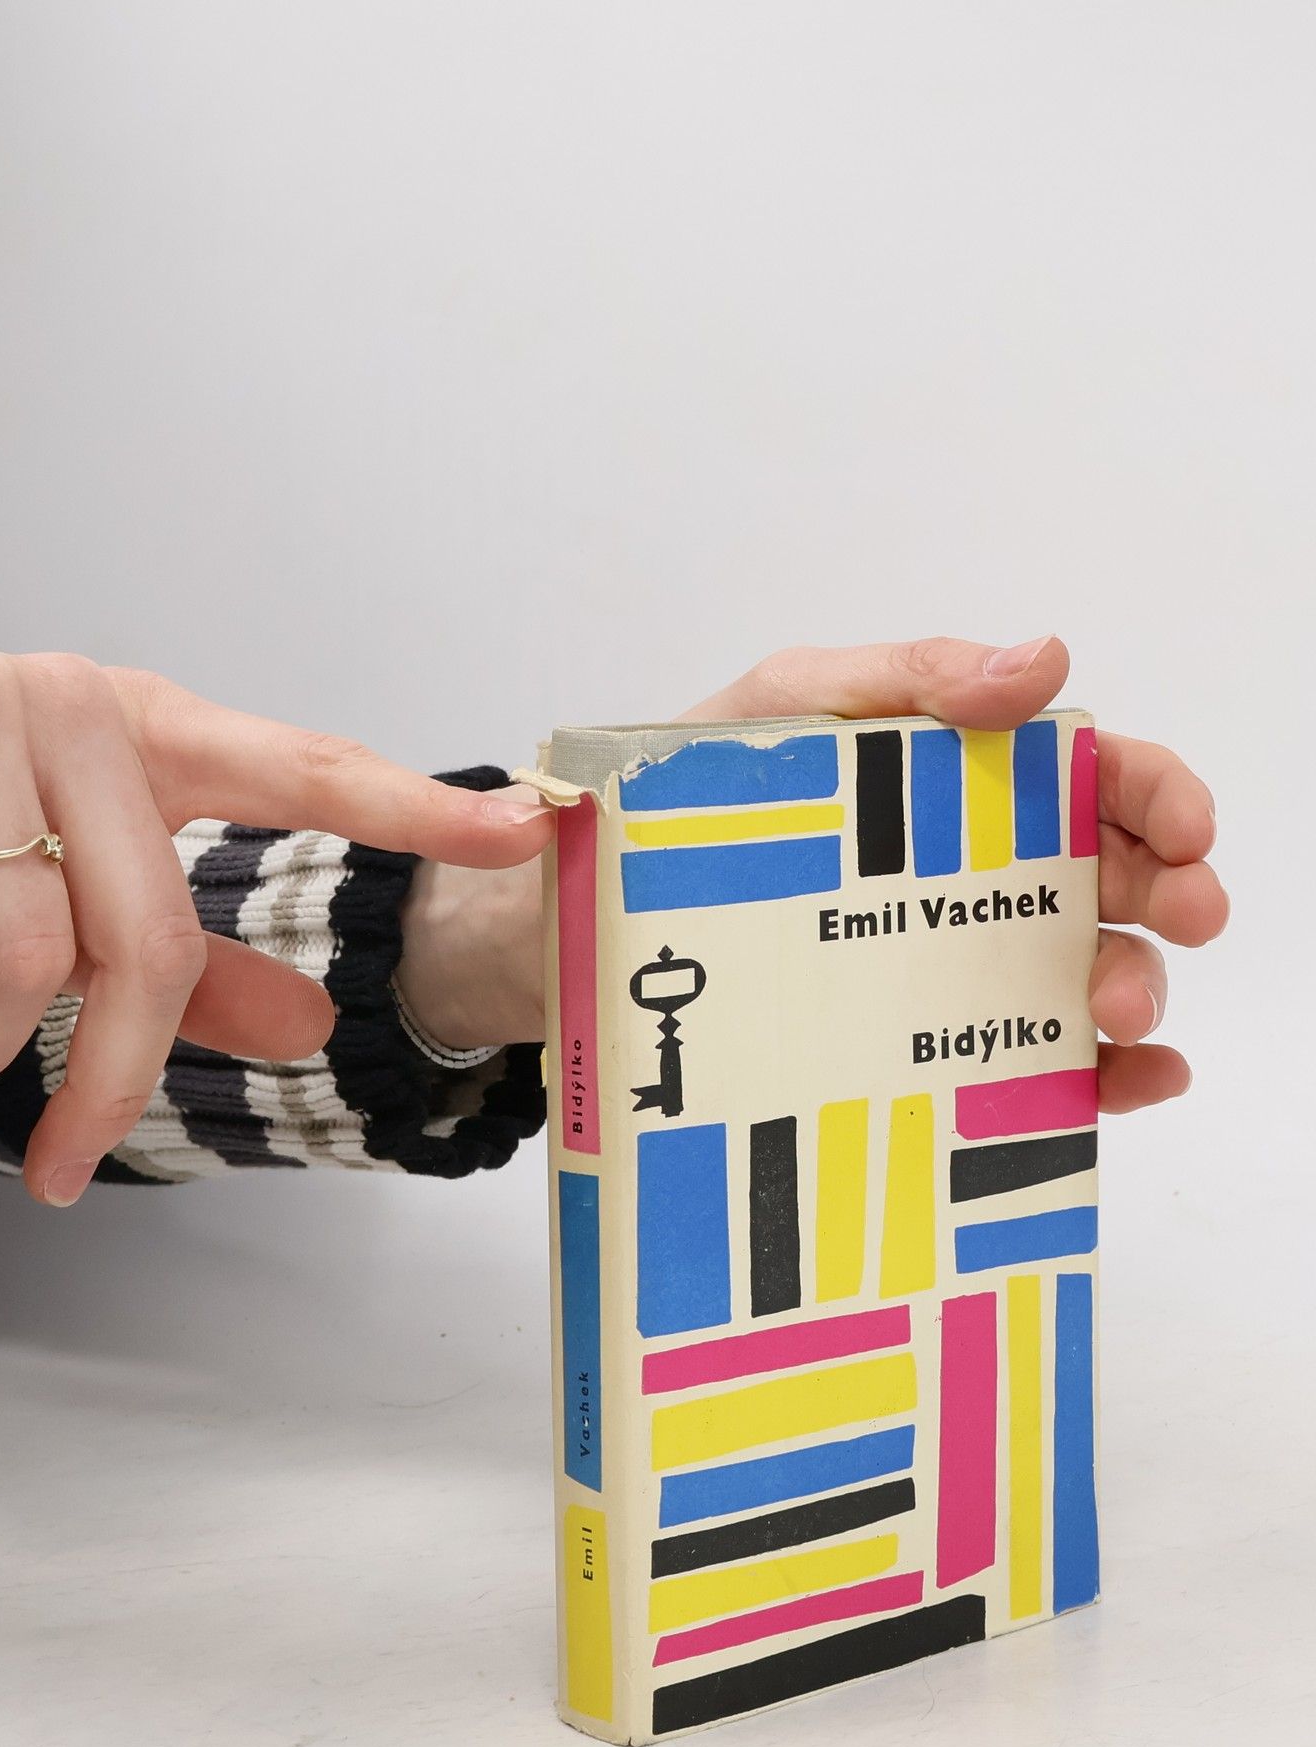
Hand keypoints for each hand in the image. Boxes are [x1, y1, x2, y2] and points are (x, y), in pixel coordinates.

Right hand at [0, 639, 552, 1200]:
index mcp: (131, 730)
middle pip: (144, 930)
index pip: (297, 764)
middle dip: (105, 1076)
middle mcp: (66, 702)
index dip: (413, 807)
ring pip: (23, 944)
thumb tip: (314, 1022)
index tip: (531, 829)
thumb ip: (180, 959)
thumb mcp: (30, 897)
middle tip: (63, 1162)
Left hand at [398, 637, 1226, 1115]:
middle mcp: (955, 873)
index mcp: (939, 782)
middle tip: (1180, 919)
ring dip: (1124, 988)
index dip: (1151, 791)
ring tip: (1114, 1010)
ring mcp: (932, 962)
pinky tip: (1122, 1085)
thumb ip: (899, 682)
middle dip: (1163, 894)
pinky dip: (1090, 1077)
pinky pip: (1015, 1063)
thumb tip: (1044, 661)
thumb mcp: (777, 713)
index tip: (1183, 828)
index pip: (1080, 771)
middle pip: (1100, 876)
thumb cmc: (674, 803)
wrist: (564, 918)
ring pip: (1069, 973)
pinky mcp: (900, 1045)